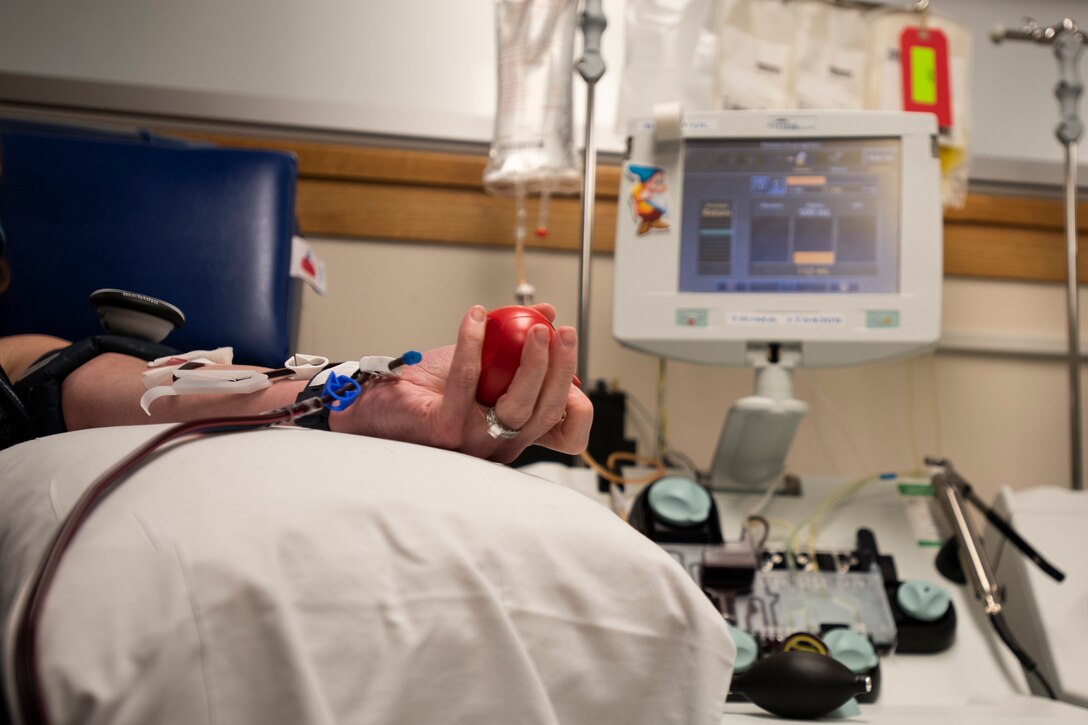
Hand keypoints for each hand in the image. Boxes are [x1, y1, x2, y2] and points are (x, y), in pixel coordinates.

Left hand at [332, 304, 592, 462]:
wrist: (371, 399)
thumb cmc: (425, 386)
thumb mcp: (481, 359)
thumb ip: (514, 341)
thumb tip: (548, 312)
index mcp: (513, 432)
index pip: (565, 434)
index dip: (579, 403)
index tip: (570, 356)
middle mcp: (499, 444)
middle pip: (547, 412)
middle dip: (561, 367)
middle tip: (560, 331)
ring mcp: (473, 442)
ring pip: (519, 406)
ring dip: (532, 362)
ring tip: (532, 326)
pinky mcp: (444, 430)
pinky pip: (467, 383)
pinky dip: (472, 344)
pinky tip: (474, 318)